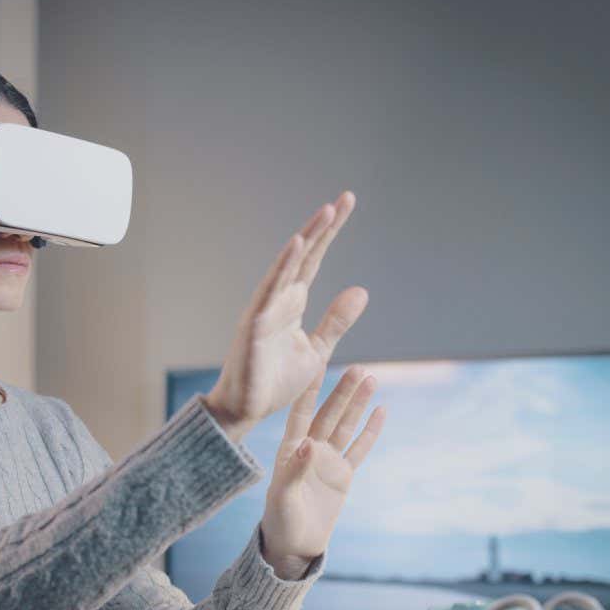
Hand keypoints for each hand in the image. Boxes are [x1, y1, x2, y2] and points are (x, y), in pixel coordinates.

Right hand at [203, 192, 367, 441]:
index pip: (315, 260)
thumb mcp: (317, 350)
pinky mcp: (254, 324)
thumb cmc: (276, 381)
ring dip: (306, 239)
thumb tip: (362, 290)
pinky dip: (282, 267)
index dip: (329, 234)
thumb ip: (336, 321)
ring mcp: (264, 309)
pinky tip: (296, 244)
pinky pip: (269, 290)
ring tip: (326, 212)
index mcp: (292, 303)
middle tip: (345, 199)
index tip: (346, 204)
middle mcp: (278, 299)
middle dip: (323, 227)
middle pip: (304, 255)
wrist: (247, 410)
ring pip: (287, 266)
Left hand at [259, 364, 385, 578]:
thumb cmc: (280, 521)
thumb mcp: (283, 497)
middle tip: (359, 368)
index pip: (301, 412)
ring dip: (357, 404)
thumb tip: (309, 443)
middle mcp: (310, 449)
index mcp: (290, 449)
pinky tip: (380, 410)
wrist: (294, 545)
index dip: (310, 389)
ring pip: (346, 426)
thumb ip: (295, 470)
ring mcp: (328, 460)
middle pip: (329, 414)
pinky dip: (370, 431)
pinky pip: (360, 448)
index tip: (317, 364)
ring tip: (371, 378)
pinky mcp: (343, 475)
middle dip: (343, 392)